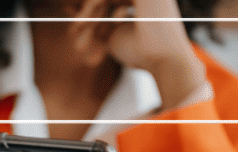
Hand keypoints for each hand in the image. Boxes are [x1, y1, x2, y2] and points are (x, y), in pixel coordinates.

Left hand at [69, 0, 209, 110]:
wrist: (166, 60)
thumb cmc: (143, 55)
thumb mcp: (114, 36)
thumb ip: (97, 23)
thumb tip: (71, 8)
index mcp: (146, 3)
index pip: (113, 3)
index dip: (91, 14)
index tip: (75, 28)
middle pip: (108, 0)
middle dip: (87, 15)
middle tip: (72, 32)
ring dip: (86, 13)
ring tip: (74, 32)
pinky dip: (91, 7)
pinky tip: (82, 24)